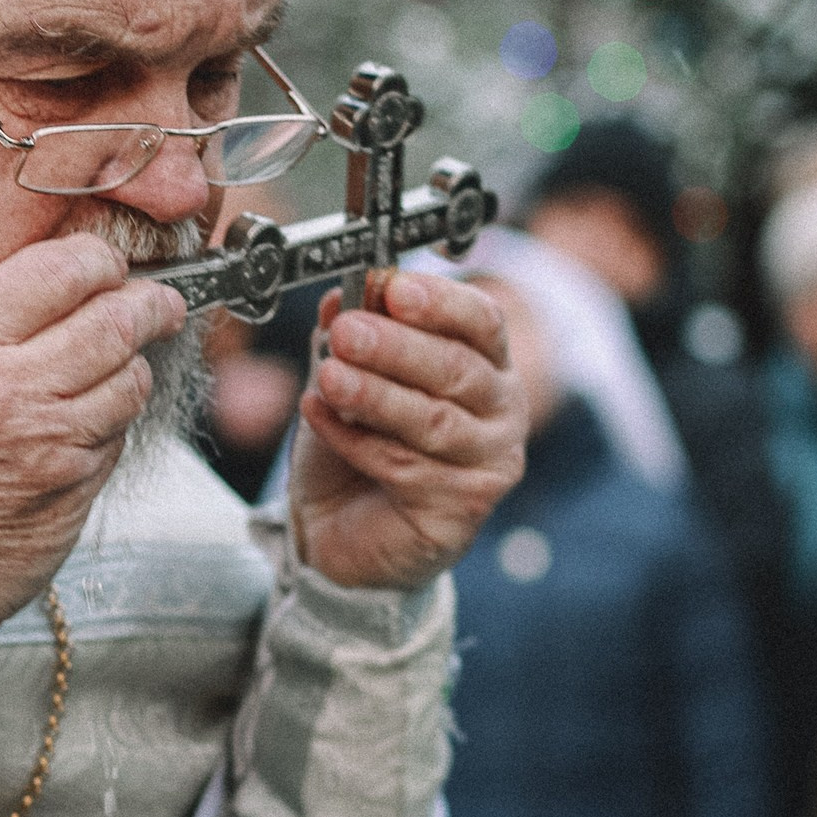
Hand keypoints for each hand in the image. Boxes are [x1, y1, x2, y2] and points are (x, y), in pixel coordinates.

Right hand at [0, 231, 186, 632]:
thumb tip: (64, 292)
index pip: (57, 273)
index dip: (98, 260)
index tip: (108, 265)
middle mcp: (11, 392)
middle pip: (115, 324)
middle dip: (151, 304)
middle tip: (161, 302)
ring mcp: (51, 447)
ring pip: (131, 383)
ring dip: (136, 365)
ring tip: (127, 360)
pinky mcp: (74, 493)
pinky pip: (117, 438)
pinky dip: (115, 420)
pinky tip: (94, 418)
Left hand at [289, 271, 526, 589]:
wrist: (337, 529)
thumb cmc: (356, 447)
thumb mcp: (348, 377)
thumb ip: (350, 338)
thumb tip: (338, 298)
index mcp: (484, 365)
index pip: (481, 321)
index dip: (440, 302)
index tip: (393, 287)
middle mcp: (499, 411)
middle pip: (457, 368)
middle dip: (397, 346)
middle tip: (348, 331)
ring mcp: (487, 462)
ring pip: (432, 421)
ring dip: (375, 394)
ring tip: (330, 376)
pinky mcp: (462, 506)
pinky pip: (404, 466)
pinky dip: (354, 439)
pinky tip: (317, 414)